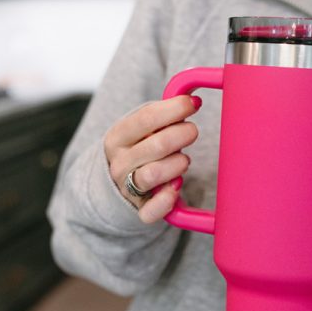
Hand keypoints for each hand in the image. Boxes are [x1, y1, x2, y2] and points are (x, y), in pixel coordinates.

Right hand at [103, 95, 200, 222]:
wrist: (118, 187)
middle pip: (157, 145)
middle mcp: (120, 162)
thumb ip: (161, 115)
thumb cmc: (139, 150)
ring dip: (177, 164)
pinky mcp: (139, 210)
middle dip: (182, 134)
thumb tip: (191, 100)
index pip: (146, 118)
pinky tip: (176, 186)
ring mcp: (126, 188)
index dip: (174, 109)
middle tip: (192, 131)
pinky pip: (152, 210)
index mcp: (118, 137)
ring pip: (154, 174)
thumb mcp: (141, 130)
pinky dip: (167, 200)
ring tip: (184, 160)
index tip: (193, 103)